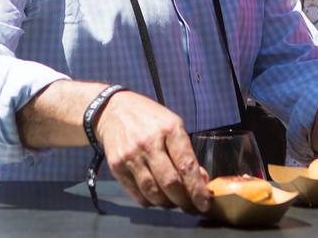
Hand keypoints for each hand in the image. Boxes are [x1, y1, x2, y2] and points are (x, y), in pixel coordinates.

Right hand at [93, 91, 208, 212]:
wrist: (113, 110)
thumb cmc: (149, 119)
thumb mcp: (173, 125)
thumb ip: (186, 152)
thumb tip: (200, 181)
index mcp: (169, 129)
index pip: (186, 166)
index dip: (197, 189)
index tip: (204, 203)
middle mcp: (149, 143)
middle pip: (170, 183)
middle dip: (184, 201)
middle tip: (191, 207)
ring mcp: (131, 156)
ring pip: (153, 193)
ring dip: (167, 203)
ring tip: (174, 201)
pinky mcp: (116, 167)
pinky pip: (137, 195)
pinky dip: (150, 201)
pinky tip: (156, 196)